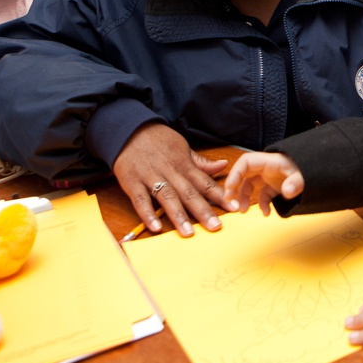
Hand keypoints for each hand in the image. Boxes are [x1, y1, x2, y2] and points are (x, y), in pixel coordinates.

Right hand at [113, 122, 232, 236]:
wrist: (129, 129)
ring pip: (167, 197)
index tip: (233, 208)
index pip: (205, 182)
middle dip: (203, 210)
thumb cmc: (158, 140)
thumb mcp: (182, 147)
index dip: (220, 196)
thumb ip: (201, 162)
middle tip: (215, 227)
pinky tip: (155, 227)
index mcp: (184, 164)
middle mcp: (170, 171)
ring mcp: (151, 177)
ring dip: (178, 216)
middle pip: (189, 193)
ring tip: (188, 233)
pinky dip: (147, 214)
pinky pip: (140, 200)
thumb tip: (223, 165)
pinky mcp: (132, 182)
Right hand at [222, 152, 304, 215]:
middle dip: (234, 187)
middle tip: (229, 202)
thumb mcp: (305, 174)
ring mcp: (271, 177)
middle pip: (244, 174)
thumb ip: (296, 182)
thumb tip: (287, 191)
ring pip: (250, 185)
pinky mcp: (276, 186)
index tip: (230, 189)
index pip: (246, 162)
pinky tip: (266, 213)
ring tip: (242, 210)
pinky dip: (262, 204)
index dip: (235, 174)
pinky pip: (263, 194)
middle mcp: (268, 168)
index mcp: (271, 161)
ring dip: (244, 197)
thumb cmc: (311, 167)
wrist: (323, 169)